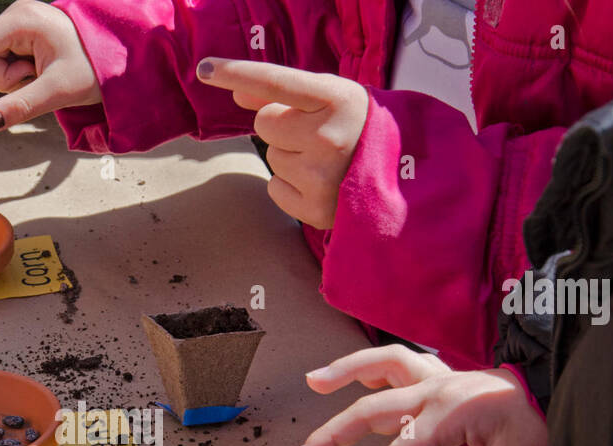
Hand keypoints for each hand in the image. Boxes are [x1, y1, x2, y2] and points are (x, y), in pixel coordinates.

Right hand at [0, 0, 100, 132]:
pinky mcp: (21, 37)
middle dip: (5, 81)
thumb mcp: (57, 91)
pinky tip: (39, 72)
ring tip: (42, 76)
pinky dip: (19, 77)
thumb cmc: (94, 70)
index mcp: (21, 19)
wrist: (117, 59)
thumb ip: (20, 106)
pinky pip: (4, 64)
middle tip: (37, 81)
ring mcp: (18, 26)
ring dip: (14, 81)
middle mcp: (16, 16)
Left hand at [195, 57, 367, 228]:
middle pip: (265, 123)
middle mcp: (329, 137)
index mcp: (337, 99)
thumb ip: (284, 92)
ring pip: (271, 156)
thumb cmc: (359, 127)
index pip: (276, 81)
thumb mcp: (332, 98)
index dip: (238, 73)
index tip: (206, 69)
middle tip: (317, 134)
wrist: (406, 177)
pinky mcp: (314, 209)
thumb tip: (237, 93)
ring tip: (326, 161)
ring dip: (291, 156)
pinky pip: (274, 188)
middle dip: (282, 126)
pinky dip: (291, 187)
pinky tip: (320, 184)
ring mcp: (321, 176)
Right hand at [287, 345, 548, 445]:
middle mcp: (434, 388)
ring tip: (313, 380)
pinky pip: (398, 361)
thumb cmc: (543, 424)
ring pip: (381, 365)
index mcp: (448, 409)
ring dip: (345, 371)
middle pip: (369, 411)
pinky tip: (352, 375)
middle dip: (332, 438)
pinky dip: (372, 364)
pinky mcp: (440, 377)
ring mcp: (436, 377)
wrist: (564, 390)